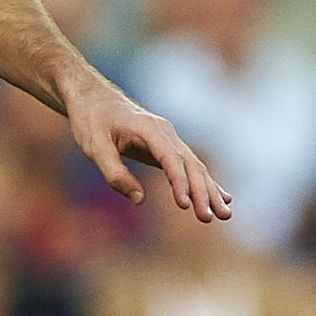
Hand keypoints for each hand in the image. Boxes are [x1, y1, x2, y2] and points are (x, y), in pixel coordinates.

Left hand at [67, 85, 231, 222]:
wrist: (92, 97)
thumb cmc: (91, 121)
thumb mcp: (94, 148)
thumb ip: (115, 173)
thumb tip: (139, 199)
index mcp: (149, 129)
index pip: (171, 159)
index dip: (179, 183)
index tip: (184, 205)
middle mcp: (165, 132)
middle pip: (190, 164)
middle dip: (203, 192)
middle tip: (211, 218)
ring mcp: (169, 138)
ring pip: (194, 166)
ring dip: (210, 191)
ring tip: (225, 215)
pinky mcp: (166, 146)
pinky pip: (188, 166)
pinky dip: (204, 182)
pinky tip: (221, 197)